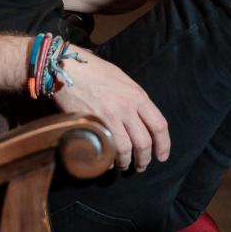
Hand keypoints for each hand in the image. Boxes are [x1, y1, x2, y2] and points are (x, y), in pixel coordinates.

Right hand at [51, 46, 170, 172]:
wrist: (67, 66)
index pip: (159, 125)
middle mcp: (126, 108)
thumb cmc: (94, 70)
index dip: (163, 145)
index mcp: (137, 95)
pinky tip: (106, 161)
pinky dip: (107, 159)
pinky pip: (104, 148)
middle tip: (141, 165)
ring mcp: (108, 117)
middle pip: (143, 142)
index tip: (162, 156)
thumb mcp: (122, 79)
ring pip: (125, 149)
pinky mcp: (91, 124)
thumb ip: (134, 99)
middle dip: (144, 159)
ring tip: (123, 165)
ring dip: (126, 162)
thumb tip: (141, 119)